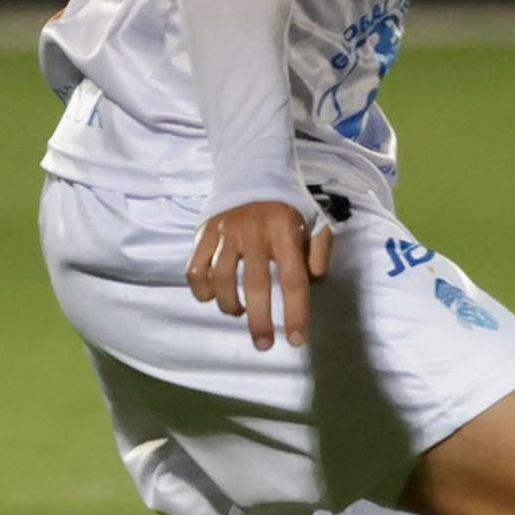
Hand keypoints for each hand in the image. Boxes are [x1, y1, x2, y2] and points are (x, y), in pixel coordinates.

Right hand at [189, 199, 332, 350]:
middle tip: (263, 345)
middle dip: (259, 321)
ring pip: (220, 278)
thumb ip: (319, 254)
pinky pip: (194, 267)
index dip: (296, 313)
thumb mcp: (316, 222)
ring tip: (237, 312)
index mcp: (286, 231)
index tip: (296, 341)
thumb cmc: (289, 206)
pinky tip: (210, 297)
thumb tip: (313, 283)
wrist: (253, 169)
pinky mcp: (204, 231)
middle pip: (255, 285)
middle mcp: (254, 231)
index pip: (294, 280)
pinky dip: (200, 289)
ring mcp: (225, 231)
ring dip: (228, 304)